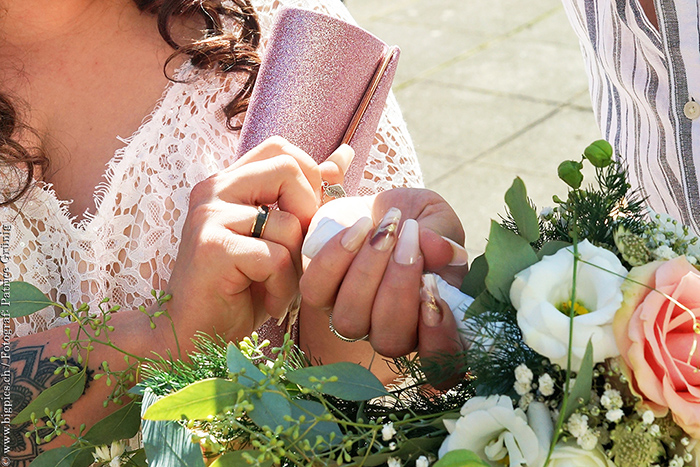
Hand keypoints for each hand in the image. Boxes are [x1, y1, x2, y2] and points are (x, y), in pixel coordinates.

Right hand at [165, 137, 352, 344]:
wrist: (194, 335)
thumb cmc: (242, 287)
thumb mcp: (281, 238)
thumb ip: (306, 195)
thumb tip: (345, 155)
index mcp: (229, 182)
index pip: (281, 148)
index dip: (308, 178)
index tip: (305, 219)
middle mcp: (214, 190)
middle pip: (288, 170)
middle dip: (308, 216)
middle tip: (294, 254)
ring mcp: (210, 217)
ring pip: (289, 224)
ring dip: (296, 266)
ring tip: (277, 285)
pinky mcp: (214, 248)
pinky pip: (276, 258)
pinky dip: (282, 287)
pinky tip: (268, 300)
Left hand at [299, 188, 467, 387]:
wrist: (384, 204)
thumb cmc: (421, 221)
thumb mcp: (440, 222)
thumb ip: (442, 238)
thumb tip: (441, 252)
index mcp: (431, 326)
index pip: (440, 363)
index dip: (439, 340)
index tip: (437, 293)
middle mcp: (390, 332)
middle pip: (390, 341)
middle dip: (399, 288)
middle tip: (409, 239)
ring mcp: (352, 318)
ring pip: (350, 320)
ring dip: (367, 271)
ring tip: (385, 229)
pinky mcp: (319, 294)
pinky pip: (317, 290)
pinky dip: (337, 257)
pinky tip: (360, 228)